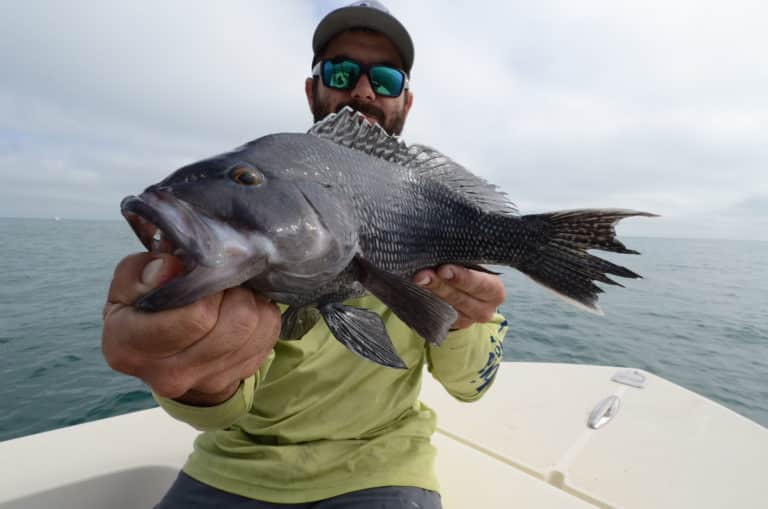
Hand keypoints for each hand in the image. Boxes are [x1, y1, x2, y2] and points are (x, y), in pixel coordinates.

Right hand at [101, 253, 279, 405]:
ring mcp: (205, 382)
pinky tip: (240, 309)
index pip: (195, 316)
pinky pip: (268, 335)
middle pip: (236, 321)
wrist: (162, 354)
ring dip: (250, 300)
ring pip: (256, 326)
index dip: (209, 286)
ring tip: (231, 292)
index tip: (203, 270)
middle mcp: (168, 374)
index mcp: (130, 346)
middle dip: (234, 290)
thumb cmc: (144, 309)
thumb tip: (171, 267)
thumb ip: (140, 274)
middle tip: (222, 278)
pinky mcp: (235, 379)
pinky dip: (261, 314)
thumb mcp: (128, 284)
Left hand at [413, 265, 505, 329]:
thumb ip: (460, 258)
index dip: (462, 277)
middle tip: (422, 275)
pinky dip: (425, 302)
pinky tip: (415, 291)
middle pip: (460, 298)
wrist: (465, 286)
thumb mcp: (471, 262)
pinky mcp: (452, 325)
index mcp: (494, 290)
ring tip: (416, 281)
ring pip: (446, 309)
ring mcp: (468, 320)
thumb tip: (441, 247)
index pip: (481, 285)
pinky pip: (437, 316)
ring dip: (429, 293)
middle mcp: (485, 309)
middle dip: (439, 285)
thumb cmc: (468, 267)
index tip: (443, 269)